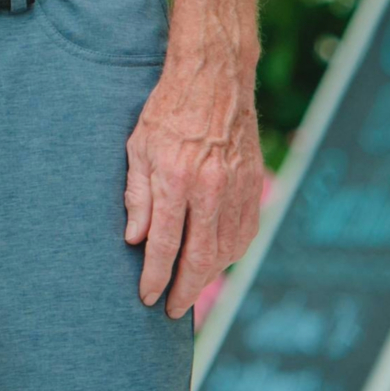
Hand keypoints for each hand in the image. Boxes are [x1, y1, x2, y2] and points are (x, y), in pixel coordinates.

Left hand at [124, 37, 264, 317]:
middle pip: (201, 257)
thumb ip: (137, 195)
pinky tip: (216, 261)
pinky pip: (245, 232)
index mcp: (176, 178)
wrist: (214, 79)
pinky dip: (230, 254)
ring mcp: (238, 188)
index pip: (164, 243)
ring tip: (188, 287)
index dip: (154, 276)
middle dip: (184, 289)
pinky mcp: (254, 185)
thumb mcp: (137, 147)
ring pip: (227, 249)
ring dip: (208, 275)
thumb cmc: (166, 111)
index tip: (147, 297)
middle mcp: (210, 188)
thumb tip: (134, 240)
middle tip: (171, 310)